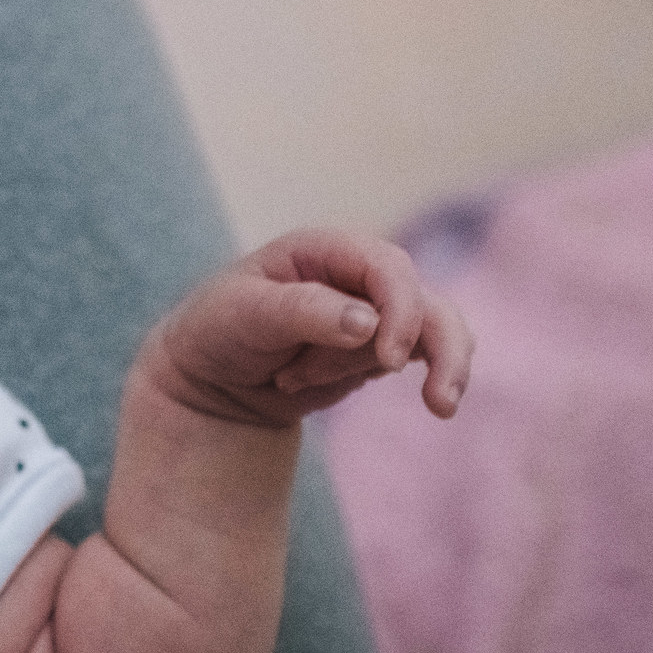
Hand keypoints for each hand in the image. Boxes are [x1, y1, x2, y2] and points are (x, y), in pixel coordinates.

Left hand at [147, 229, 470, 428]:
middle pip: (427, 301)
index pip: (386, 267)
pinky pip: (427, 357)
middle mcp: (358, 274)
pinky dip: (424, 380)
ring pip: (435, 332)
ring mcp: (376, 311)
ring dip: (405, 367)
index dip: (400, 310)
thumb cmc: (218, 329)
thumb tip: (368, 322)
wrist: (211, 377)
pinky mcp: (383, 347)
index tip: (390, 360)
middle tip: (440, 403)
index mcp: (325, 249)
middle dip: (440, 349)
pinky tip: (406, 400)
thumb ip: (303, 312)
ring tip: (387, 399)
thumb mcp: (244, 314)